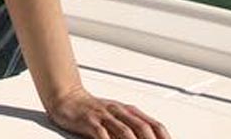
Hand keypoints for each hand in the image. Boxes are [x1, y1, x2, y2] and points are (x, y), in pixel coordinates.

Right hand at [46, 85, 169, 138]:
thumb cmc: (91, 109)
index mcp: (129, 111)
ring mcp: (104, 115)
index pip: (154, 125)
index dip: (165, 137)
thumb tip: (147, 137)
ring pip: (125, 132)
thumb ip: (130, 128)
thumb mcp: (115, 116)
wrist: (65, 95)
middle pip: (142, 129)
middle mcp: (119, 112)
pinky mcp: (89, 120)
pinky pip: (101, 133)